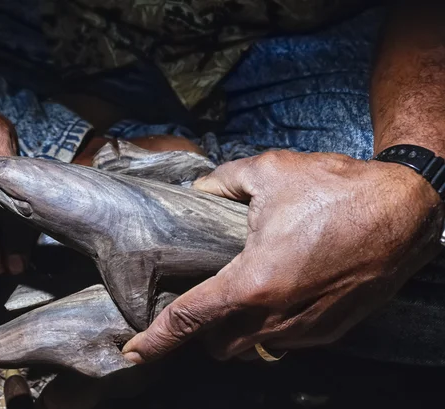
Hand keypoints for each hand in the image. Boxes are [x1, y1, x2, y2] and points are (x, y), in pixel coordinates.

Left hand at [123, 150, 443, 361]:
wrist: (404, 210)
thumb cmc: (337, 190)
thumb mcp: (269, 171)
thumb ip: (221, 181)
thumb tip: (198, 189)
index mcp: (253, 282)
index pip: (190, 319)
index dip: (156, 339)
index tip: (134, 353)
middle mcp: (277, 316)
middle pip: (219, 345)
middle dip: (203, 333)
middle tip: (200, 303)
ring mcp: (307, 329)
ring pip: (253, 348)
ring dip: (236, 332)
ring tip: (237, 300)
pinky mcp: (332, 330)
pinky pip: (286, 343)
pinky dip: (269, 329)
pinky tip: (275, 297)